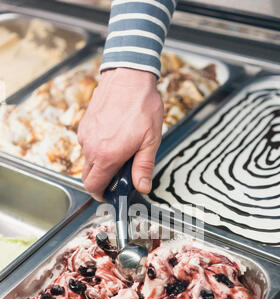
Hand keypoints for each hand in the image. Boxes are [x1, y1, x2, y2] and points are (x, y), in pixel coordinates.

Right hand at [78, 67, 163, 200]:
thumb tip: (142, 187)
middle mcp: (91, 147)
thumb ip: (144, 167)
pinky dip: (97, 149)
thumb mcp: (150, 140)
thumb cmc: (141, 106)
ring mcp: (86, 136)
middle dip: (101, 182)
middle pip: (88, 177)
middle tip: (119, 177)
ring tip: (121, 152)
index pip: (93, 186)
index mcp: (107, 155)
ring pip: (88, 161)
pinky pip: (88, 146)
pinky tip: (113, 139)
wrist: (128, 76)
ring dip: (101, 164)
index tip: (110, 196)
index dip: (101, 196)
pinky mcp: (84, 126)